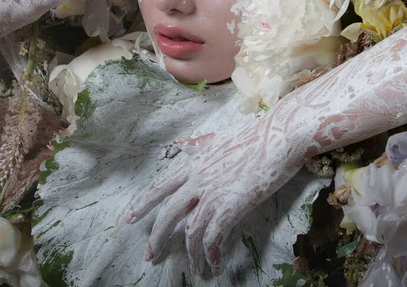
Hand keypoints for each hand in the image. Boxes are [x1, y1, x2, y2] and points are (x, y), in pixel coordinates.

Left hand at [123, 113, 300, 276]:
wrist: (276, 138)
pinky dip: (211, 255)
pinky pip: (213, 238)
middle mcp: (198, 180)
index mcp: (193, 164)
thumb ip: (198, 144)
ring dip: (189, 254)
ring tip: (193, 270)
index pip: (160, 186)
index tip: (129, 219)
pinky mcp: (230, 207)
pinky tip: (214, 265)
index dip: (142, 204)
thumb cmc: (252, 136)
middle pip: (168, 213)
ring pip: (190, 231)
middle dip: (156, 236)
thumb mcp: (218, 137)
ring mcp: (213, 194)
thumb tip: (183, 144)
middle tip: (150, 254)